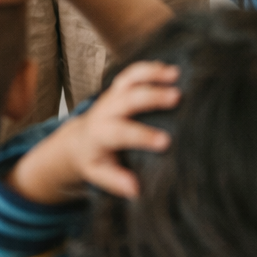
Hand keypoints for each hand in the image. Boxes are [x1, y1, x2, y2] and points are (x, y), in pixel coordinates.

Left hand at [9, 62, 178, 202]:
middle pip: (127, 99)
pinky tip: (171, 68)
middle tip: (177, 97)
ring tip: (176, 74)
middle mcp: (106, 110)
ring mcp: (112, 96)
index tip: (166, 141)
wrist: (78, 139)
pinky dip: (150, 68)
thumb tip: (135, 189)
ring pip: (129, 79)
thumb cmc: (93, 159)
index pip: (121, 133)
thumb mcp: (98, 173)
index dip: (143, 136)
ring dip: (151, 74)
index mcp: (100, 134)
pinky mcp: (119, 88)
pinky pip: (133, 73)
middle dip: (152, 96)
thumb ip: (115, 180)